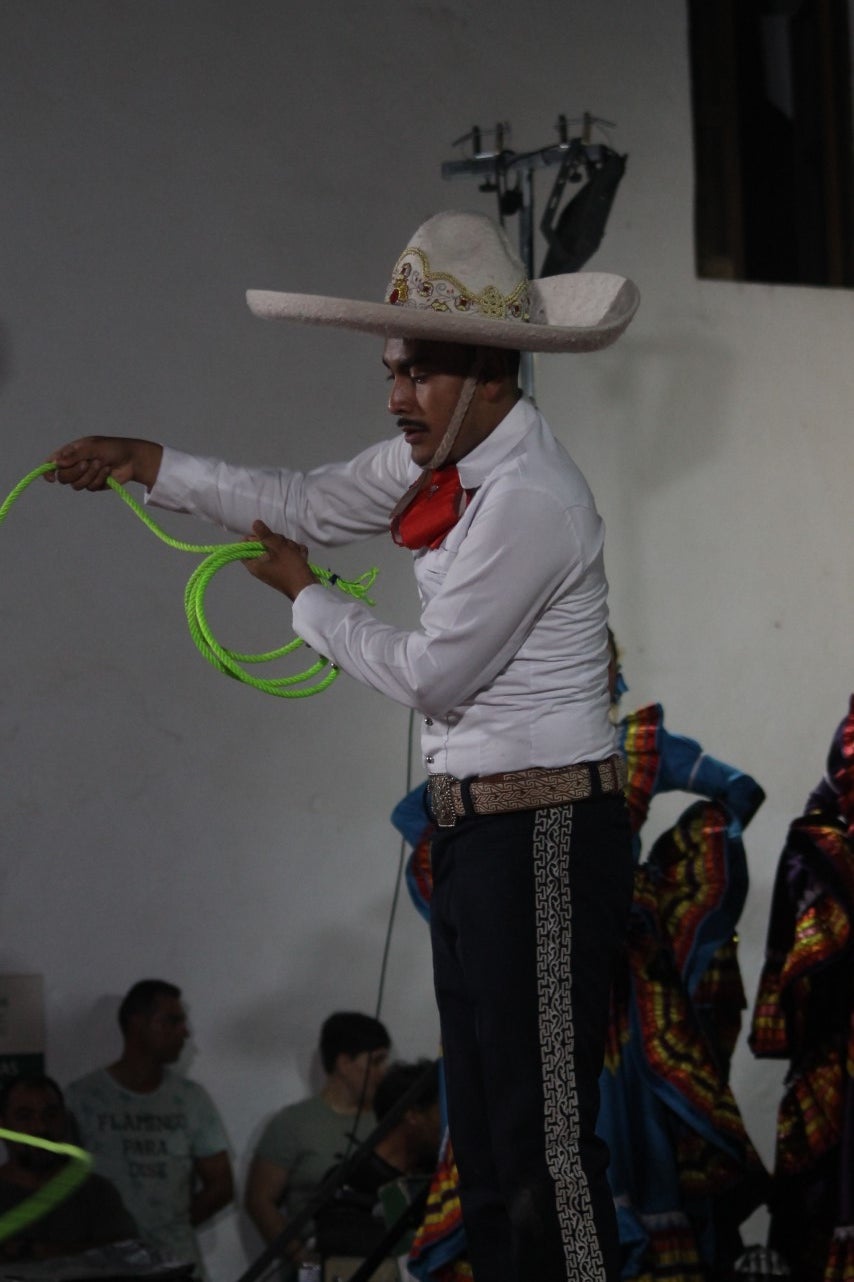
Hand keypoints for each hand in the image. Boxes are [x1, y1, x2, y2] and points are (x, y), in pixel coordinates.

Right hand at [47, 436, 162, 490]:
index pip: (52, 462)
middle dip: (75, 472)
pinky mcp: (94, 484)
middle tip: (87, 463)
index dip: (48, 471)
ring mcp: (84, 476)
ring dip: (89, 475)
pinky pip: (90, 487)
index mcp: (71, 452)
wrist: (132, 459)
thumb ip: (74, 456)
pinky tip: (108, 471)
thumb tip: (55, 463)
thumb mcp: (92, 448)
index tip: (51, 478)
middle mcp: (75, 464)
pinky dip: (99, 479)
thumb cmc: (112, 448)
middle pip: (63, 477)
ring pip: (76, 485)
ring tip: (101, 464)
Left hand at [244, 520, 318, 601]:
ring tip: (296, 554)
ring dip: (289, 547)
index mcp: (254, 564)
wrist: (308, 588)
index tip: (264, 536)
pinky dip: (295, 553)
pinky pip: (287, 554)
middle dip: (278, 541)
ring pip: (278, 547)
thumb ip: (265, 535)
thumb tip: (254, 523)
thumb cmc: (290, 569)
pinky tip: (301, 557)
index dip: (253, 538)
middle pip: (264, 544)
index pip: (244, 546)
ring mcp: (274, 566)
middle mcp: (262, 565)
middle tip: (284, 547)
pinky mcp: (285, 567)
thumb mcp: (278, 548)